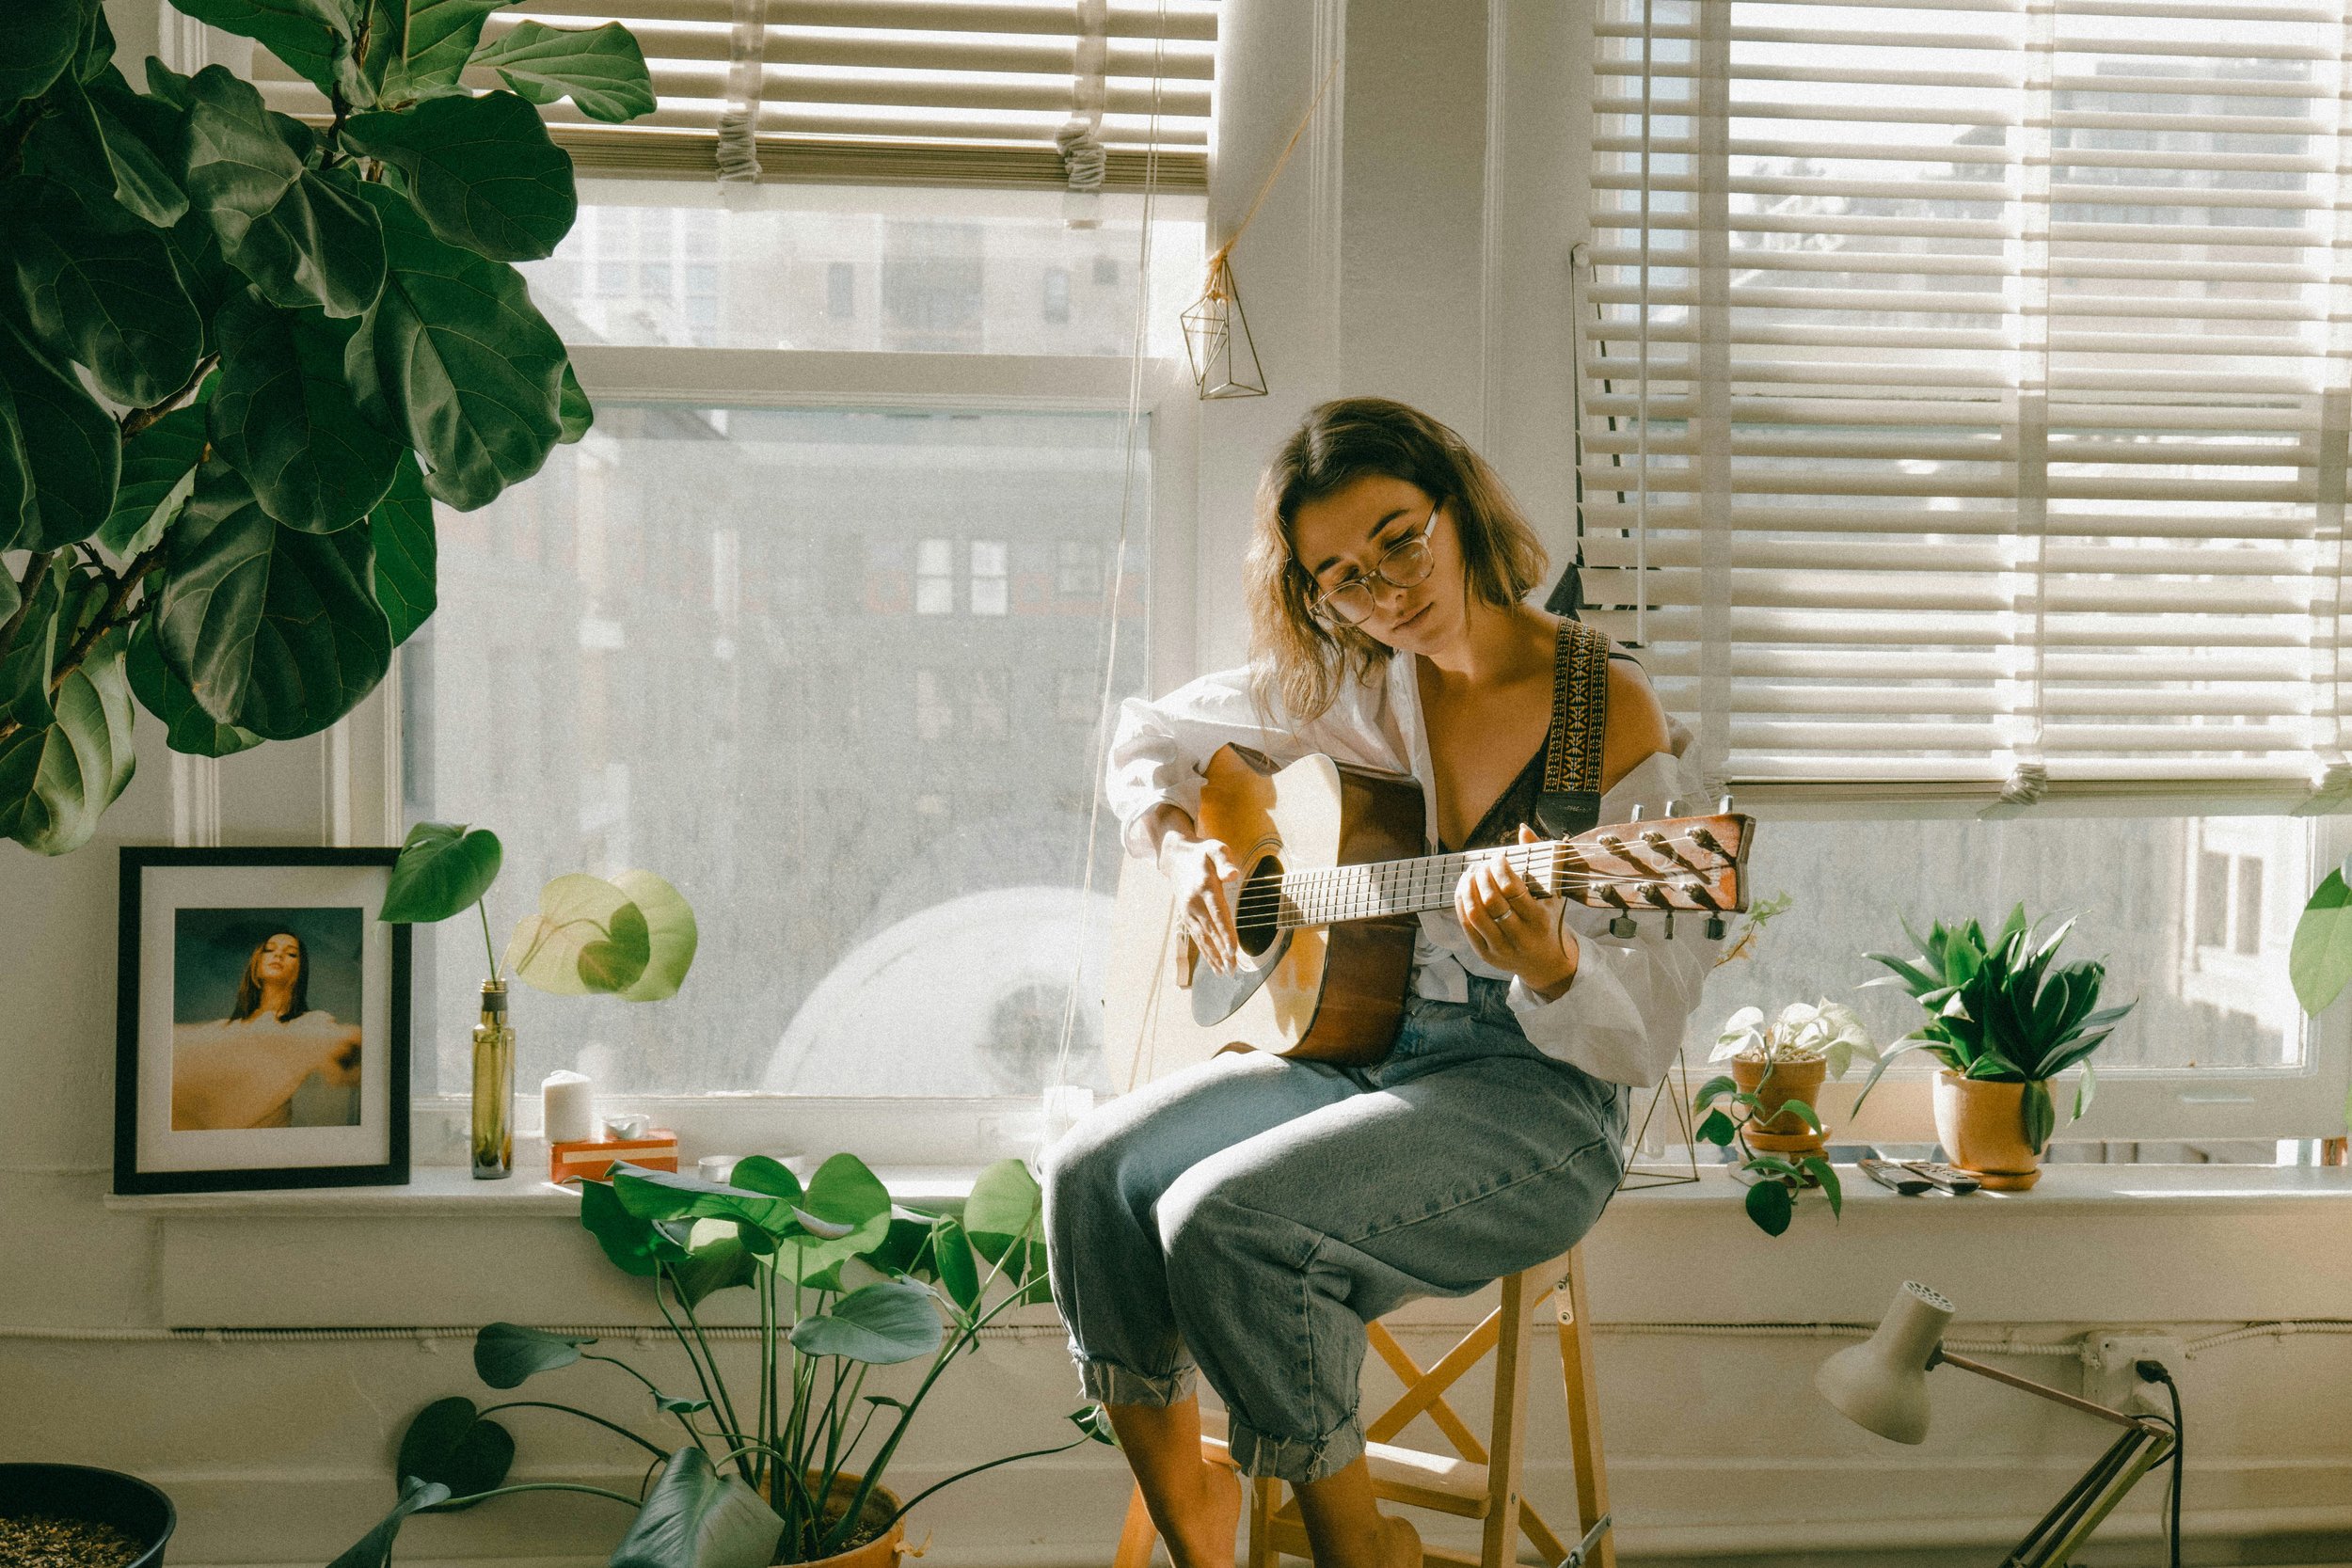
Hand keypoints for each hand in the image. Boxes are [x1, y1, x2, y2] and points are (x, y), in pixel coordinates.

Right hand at [1160, 833, 1242, 974]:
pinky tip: (1214, 965)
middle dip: (1222, 952)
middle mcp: (1194, 902)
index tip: (1233, 950)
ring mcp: (1188, 911)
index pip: (1218, 914)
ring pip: (1202, 938)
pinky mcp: (1186, 916)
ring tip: (1225, 973)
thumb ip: (1225, 862)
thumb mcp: (1215, 849)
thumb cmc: (1202, 852)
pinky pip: (1196, 937)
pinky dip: (1205, 952)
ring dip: (1214, 957)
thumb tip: (1232, 875)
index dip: (1225, 933)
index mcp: (1205, 887)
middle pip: (1211, 931)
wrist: (1176, 857)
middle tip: (1233, 969)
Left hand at [1456, 825, 1577, 998]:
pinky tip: (1464, 888)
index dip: (1501, 869)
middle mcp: (1520, 937)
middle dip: (1483, 877)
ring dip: (1468, 888)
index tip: (1498, 857)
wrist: (1545, 962)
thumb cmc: (1549, 920)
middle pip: (1492, 901)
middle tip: (1482, 865)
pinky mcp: (1486, 954)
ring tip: (1471, 873)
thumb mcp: (1552, 893)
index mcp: (1539, 920)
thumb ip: (1539, 860)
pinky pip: (1467, 925)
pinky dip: (1461, 903)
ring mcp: (1501, 948)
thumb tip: (1523, 829)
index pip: (1513, 890)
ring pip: (1476, 914)